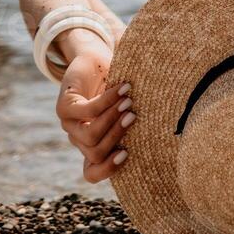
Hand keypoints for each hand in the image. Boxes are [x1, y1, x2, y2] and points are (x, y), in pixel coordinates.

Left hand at [54, 32, 133, 182]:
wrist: (92, 60)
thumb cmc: (118, 86)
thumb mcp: (127, 108)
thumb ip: (135, 121)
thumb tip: (168, 130)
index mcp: (92, 146)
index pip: (91, 173)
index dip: (108, 169)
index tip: (128, 154)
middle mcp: (78, 139)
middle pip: (95, 153)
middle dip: (117, 136)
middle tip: (135, 117)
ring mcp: (69, 125)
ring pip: (90, 136)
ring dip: (112, 119)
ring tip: (129, 102)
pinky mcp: (64, 107)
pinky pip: (88, 110)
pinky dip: (108, 100)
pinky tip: (124, 88)